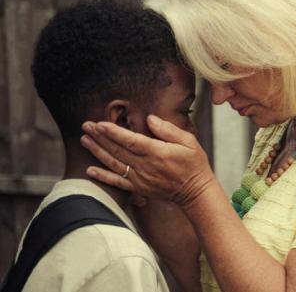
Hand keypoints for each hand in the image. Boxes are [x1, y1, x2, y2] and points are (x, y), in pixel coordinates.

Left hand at [80, 115, 213, 207]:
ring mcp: (140, 179)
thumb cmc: (194, 164)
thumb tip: (150, 119)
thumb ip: (168, 130)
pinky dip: (103, 176)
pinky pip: (117, 182)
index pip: (130, 140)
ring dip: (97, 152)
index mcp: (157, 153)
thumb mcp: (189, 142)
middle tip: (86, 126)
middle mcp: (146, 166)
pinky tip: (90, 170)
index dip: (113, 132)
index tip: (100, 124)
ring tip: (84, 140)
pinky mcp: (138, 188)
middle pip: (118, 150)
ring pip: (114, 164)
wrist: (195, 192)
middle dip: (100, 137)